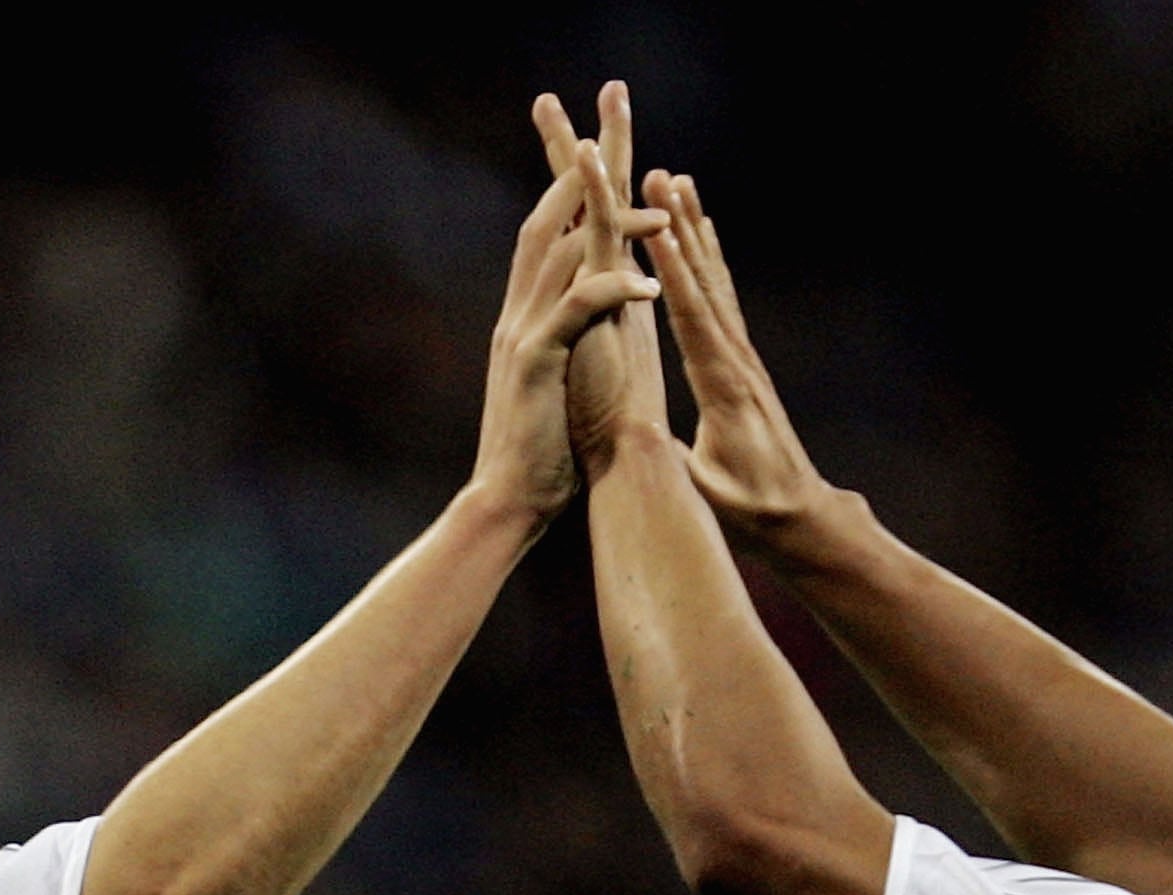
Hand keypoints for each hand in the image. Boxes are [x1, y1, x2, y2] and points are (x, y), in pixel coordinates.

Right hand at [470, 117, 664, 525]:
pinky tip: (648, 283)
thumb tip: (583, 322)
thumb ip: (564, 342)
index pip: (550, 233)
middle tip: (609, 114)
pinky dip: (612, 289)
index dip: (572, 186)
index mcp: (532, 315)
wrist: (509, 503)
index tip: (599, 143)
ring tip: (663, 212)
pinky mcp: (537, 362)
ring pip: (563, 253)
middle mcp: (521, 312)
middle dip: (577, 163)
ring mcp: (525, 333)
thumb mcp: (554, 381)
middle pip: (547, 218)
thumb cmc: (540, 454)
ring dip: (612, 224)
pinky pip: (577, 310)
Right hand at [642, 171, 837, 544]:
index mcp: (722, 386)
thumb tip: (652, 449)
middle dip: (679, 225)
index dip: (673, 271)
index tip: (655, 225)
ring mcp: (741, 356)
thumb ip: (683, 467)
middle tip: (659, 175)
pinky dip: (704, 260)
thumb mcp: (711, 493)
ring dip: (692, 229)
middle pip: (704, 280)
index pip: (692, 318)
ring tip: (675, 182)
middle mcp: (735, 358)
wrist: (800, 515)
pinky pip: (720, 298)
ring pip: (714, 280)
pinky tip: (697, 234)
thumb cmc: (752, 511)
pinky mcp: (741, 361)